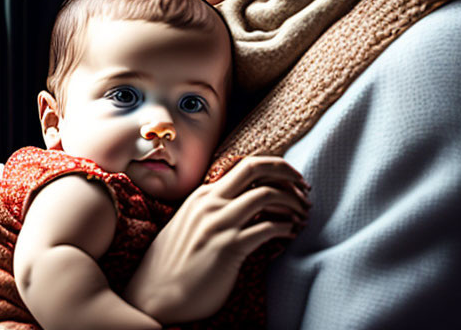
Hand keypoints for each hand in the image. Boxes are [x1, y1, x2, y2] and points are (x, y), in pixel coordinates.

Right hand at [123, 156, 309, 324]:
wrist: (155, 296)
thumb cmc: (175, 264)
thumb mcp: (191, 224)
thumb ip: (214, 209)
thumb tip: (248, 201)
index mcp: (204, 194)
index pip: (246, 164)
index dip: (276, 168)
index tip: (293, 180)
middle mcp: (211, 202)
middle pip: (256, 168)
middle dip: (288, 173)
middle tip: (306, 189)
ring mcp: (219, 224)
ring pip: (267, 195)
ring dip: (293, 203)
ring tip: (303, 215)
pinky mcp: (228, 248)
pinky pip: (268, 228)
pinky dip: (285, 227)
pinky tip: (290, 234)